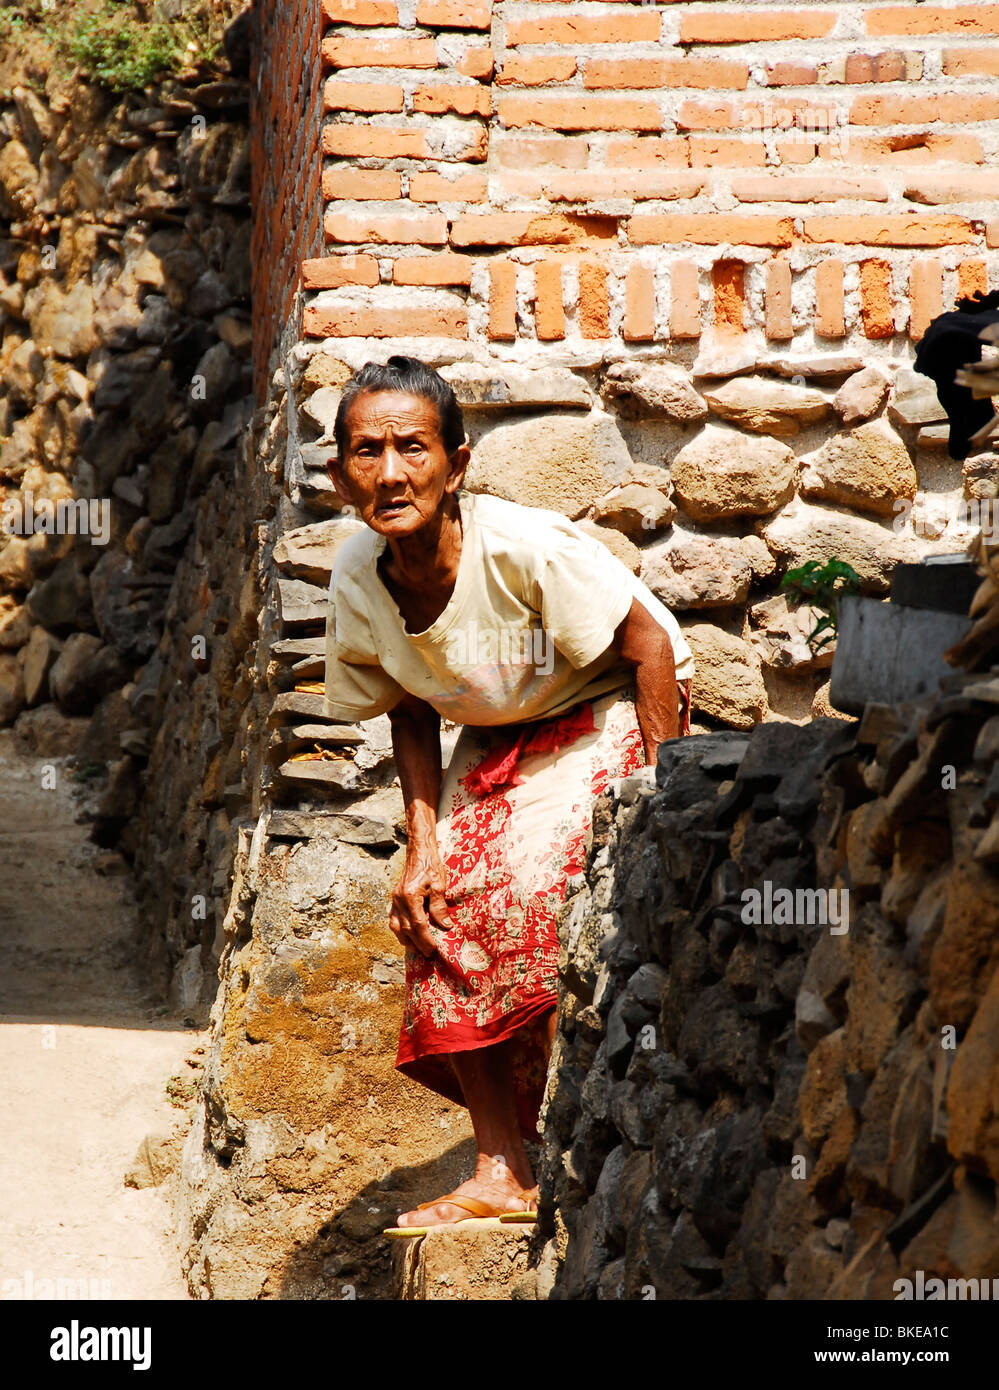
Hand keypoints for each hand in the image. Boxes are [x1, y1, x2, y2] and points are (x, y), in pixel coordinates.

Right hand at [390, 837, 453, 957]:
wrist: (419, 850)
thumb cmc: (430, 865)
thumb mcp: (438, 885)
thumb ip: (439, 907)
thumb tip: (444, 926)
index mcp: (410, 896)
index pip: (417, 924)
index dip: (426, 939)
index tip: (434, 949)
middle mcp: (399, 900)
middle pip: (405, 929)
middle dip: (417, 944)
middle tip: (427, 954)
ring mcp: (395, 899)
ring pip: (396, 926)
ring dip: (406, 940)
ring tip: (417, 949)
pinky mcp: (395, 898)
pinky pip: (394, 919)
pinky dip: (400, 930)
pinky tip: (407, 935)